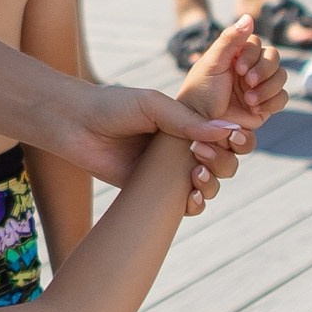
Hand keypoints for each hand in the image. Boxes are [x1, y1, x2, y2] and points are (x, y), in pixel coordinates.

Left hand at [63, 76, 252, 205]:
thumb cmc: (112, 107)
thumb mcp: (153, 106)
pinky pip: (183, 206)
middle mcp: (183, 148)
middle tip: (202, 155)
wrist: (75, 125)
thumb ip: (188, 119)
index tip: (232, 139)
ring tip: (195, 176)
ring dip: (211, 185)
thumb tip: (228, 129)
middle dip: (223, 163)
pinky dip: (195, 205)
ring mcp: (169, 171)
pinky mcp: (153, 192)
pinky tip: (190, 199)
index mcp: (188, 123)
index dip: (235, 140)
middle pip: (224, 163)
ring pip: (208, 186)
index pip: (226, 135)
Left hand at [177, 14, 288, 131]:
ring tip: (248, 100)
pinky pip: (282, 98)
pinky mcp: (266, 104)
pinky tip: (254, 108)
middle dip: (264, 70)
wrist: (200, 123)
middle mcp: (251, 67)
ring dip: (267, 88)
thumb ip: (230, 39)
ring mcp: (260, 85)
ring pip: (281, 77)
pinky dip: (272, 102)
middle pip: (274, 58)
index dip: (253, 55)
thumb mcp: (212, 62)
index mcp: (237, 54)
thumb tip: (248, 15)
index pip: (258, 44)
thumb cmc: (201, 90)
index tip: (238, 69)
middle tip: (247, 83)